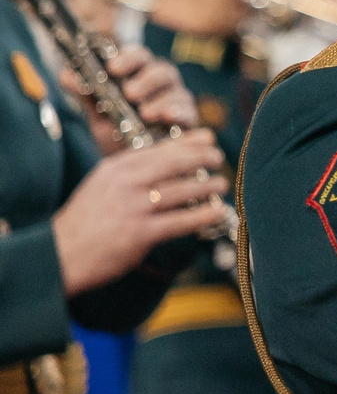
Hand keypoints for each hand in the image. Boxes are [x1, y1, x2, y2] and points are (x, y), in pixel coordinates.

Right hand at [50, 134, 228, 294]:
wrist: (58, 255)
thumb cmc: (83, 223)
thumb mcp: (100, 186)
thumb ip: (128, 175)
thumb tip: (164, 166)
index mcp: (115, 169)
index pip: (158, 149)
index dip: (188, 142)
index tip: (207, 138)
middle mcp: (125, 183)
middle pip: (174, 163)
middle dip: (202, 158)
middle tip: (219, 158)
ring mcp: (133, 207)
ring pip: (182, 191)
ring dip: (207, 186)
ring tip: (222, 184)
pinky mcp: (140, 233)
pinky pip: (180, 221)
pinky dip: (203, 215)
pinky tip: (217, 212)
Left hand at [59, 48, 195, 151]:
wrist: (133, 168)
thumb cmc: (118, 136)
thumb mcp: (99, 116)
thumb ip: (86, 96)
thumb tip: (66, 75)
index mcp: (140, 76)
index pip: (139, 57)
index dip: (129, 58)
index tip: (113, 68)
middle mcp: (162, 86)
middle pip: (163, 70)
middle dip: (147, 80)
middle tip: (130, 93)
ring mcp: (178, 102)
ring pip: (177, 91)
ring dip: (161, 99)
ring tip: (145, 112)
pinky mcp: (189, 121)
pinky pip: (189, 112)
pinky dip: (178, 112)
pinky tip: (166, 118)